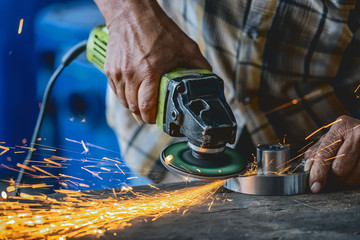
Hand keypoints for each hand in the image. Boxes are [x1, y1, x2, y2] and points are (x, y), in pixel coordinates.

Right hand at [94, 0, 210, 122]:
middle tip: (152, 111)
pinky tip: (133, 90)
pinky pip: (115, 91)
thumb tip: (208, 80)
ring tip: (143, 101)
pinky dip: (124, 94)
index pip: (146, 107)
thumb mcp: (185, 46)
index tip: (156, 119)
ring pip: (123, 101)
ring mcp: (117, 72)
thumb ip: (198, 66)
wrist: (131, 13)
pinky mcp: (109, 69)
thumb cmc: (158, 29)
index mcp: (150, 72)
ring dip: (133, 105)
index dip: (151, 118)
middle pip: (133, 107)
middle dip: (143, 113)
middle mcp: (131, 75)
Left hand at [304, 115, 359, 192]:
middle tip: (336, 169)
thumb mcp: (332, 137)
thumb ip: (317, 151)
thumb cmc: (349, 135)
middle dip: (333, 175)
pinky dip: (356, 178)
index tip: (314, 185)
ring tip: (348, 167)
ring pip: (351, 177)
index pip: (324, 154)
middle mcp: (356, 134)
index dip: (318, 173)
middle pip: (338, 169)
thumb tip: (308, 169)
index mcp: (340, 128)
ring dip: (346, 179)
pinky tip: (356, 169)